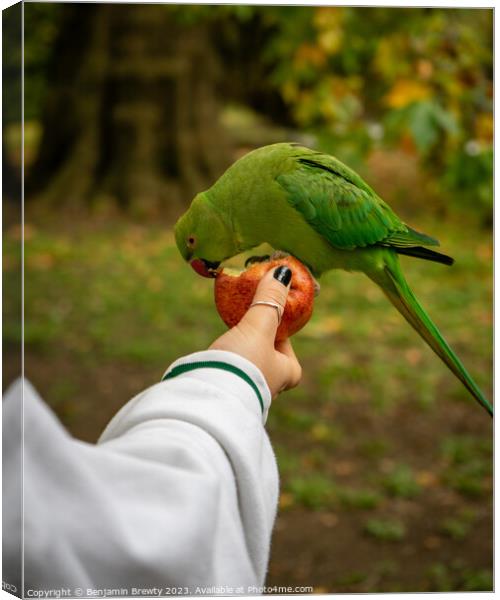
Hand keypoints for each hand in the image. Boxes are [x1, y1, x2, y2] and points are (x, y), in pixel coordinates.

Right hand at [210, 266, 302, 397]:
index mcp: (286, 375)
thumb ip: (269, 300)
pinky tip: (217, 354)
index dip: (283, 339)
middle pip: (269, 360)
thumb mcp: (259, 326)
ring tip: (230, 337)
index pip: (291, 356)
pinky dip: (227, 362)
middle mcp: (269, 388)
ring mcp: (246, 392)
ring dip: (241, 354)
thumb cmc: (243, 362)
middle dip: (259, 345)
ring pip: (248, 367)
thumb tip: (283, 272)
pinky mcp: (225, 393)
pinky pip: (231, 372)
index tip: (271, 322)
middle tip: (249, 326)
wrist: (209, 396)